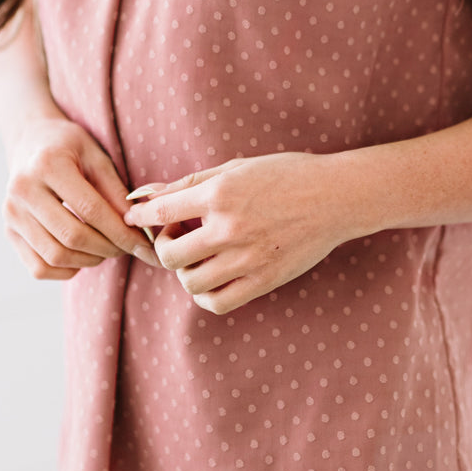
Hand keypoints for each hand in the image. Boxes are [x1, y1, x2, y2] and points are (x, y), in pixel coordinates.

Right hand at [3, 114, 161, 280]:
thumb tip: (136, 228)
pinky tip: (82, 255)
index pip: (91, 210)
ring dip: (90, 260)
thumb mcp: (97, 157)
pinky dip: (67, 270)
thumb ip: (115, 192)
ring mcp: (11, 214)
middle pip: (72, 237)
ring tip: (107, 249)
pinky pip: (39, 268)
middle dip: (108, 248)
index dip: (121, 232)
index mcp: (47, 165)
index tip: (143, 244)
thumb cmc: (69, 147)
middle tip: (127, 247)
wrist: (31, 141)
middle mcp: (22, 191)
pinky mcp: (8, 232)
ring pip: (56, 256)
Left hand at [123, 151, 358, 313]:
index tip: (135, 217)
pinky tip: (212, 278)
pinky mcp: (264, 280)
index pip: (162, 211)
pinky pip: (218, 302)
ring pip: (191, 282)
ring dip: (184, 272)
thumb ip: (189, 182)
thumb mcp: (236, 168)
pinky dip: (205, 295)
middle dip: (164, 246)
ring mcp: (248, 258)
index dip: (141, 216)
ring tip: (197, 258)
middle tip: (177, 237)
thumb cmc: (285, 175)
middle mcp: (230, 227)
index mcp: (221, 194)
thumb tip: (144, 194)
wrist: (336, 197)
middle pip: (169, 254)